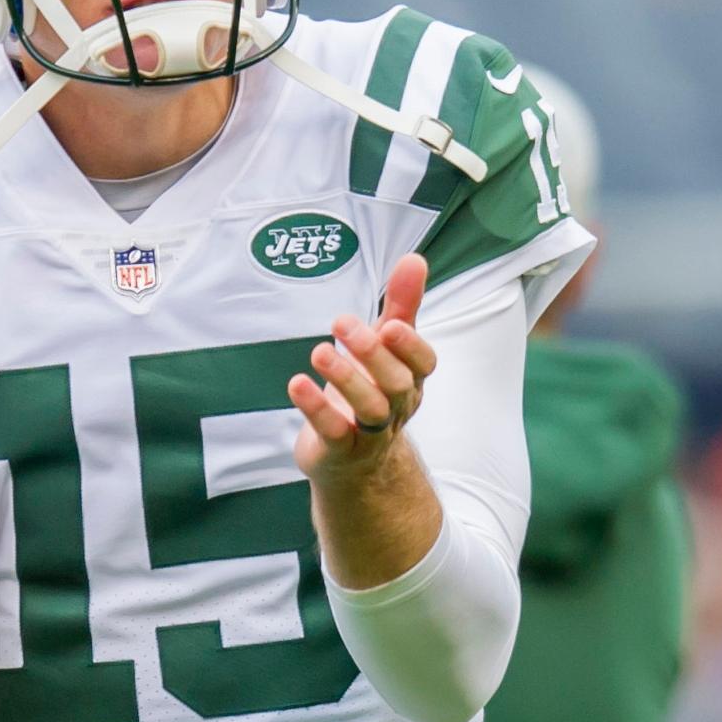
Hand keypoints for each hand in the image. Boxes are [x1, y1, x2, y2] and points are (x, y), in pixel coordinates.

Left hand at [289, 252, 438, 481]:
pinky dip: (316, 408)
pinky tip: (297, 383)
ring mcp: (371, 433)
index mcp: (411, 380)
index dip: (410, 346)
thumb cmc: (370, 391)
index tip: (390, 324)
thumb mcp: (385, 348)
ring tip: (320, 351)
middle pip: (397, 385)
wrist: (350, 462)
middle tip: (341, 323)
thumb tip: (415, 258)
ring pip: (370, 410)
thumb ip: (401, 305)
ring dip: (346, 379)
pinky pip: (334, 431)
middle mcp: (397, 408)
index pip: (424, 364)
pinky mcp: (340, 450)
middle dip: (373, 354)